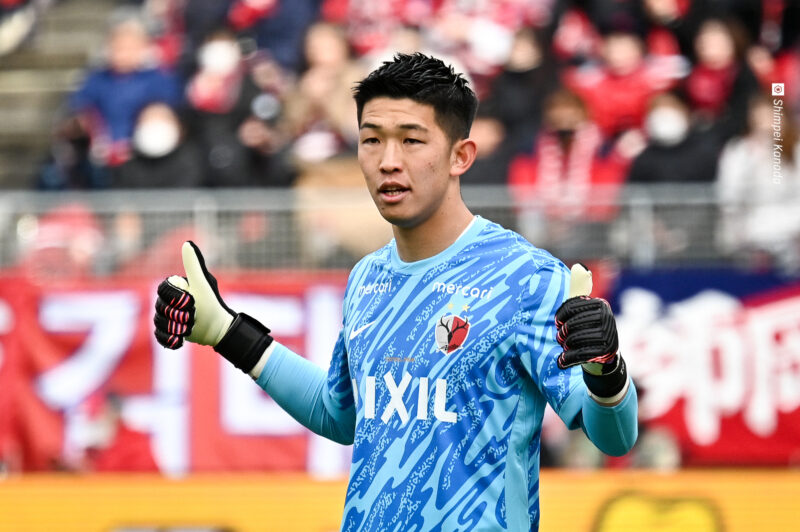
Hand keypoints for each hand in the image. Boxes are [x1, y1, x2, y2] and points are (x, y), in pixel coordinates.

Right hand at [153, 241, 272, 373]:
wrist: (218, 327)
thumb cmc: (211, 303)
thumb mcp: (202, 283)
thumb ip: (193, 265)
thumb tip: (187, 243)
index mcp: (173, 287)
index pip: (162, 291)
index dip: (176, 299)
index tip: (191, 302)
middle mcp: (166, 300)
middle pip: (160, 308)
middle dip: (178, 315)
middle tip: (193, 316)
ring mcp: (166, 316)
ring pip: (159, 322)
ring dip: (176, 327)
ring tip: (190, 327)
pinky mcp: (167, 332)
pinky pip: (159, 336)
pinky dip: (170, 339)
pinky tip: (182, 339)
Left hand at [555, 264, 618, 370]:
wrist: (603, 356)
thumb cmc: (588, 328)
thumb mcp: (584, 308)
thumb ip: (579, 289)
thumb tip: (578, 266)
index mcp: (600, 305)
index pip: (571, 307)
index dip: (560, 316)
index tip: (557, 322)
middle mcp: (607, 318)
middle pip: (571, 325)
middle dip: (562, 333)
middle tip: (560, 337)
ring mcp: (609, 336)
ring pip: (574, 340)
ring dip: (565, 345)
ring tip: (565, 346)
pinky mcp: (606, 352)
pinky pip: (579, 354)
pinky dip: (567, 359)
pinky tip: (562, 361)